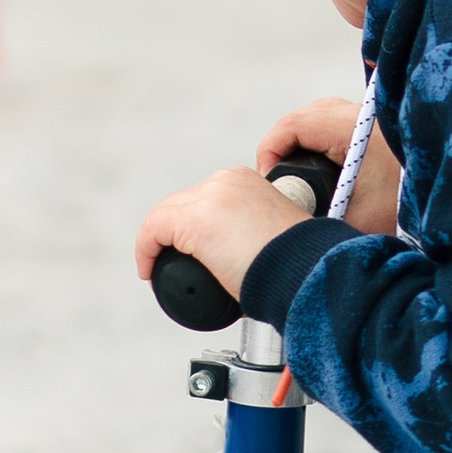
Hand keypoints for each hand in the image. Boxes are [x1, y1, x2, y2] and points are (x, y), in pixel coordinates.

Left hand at [135, 162, 328, 306]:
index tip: (195, 252)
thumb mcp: (274, 236)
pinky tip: (148, 271)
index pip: (206, 198)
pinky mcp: (193, 219)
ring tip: (156, 267)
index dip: (192, 226)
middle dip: (172, 232)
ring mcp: (209, 197)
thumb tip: (240, 257)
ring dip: (156, 241)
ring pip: (166, 215)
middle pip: (183, 203)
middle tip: (173, 262)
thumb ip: (255, 233)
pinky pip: (153, 231)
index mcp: (248, 180)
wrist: (305, 271)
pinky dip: (146, 250)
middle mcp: (226, 181)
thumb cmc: (296, 265)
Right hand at [259, 94, 401, 235]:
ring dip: (302, 143)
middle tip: (278, 182)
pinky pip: (338, 123)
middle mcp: (359, 115)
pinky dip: (322, 141)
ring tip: (296, 177)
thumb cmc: (407, 206)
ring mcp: (369, 118)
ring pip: (319, 117)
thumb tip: (286, 226)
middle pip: (303, 118)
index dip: (270, 152)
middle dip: (282, 148)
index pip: (292, 126)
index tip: (268, 182)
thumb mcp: (359, 219)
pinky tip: (323, 169)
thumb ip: (321, 222)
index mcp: (350, 127)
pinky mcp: (378, 127)